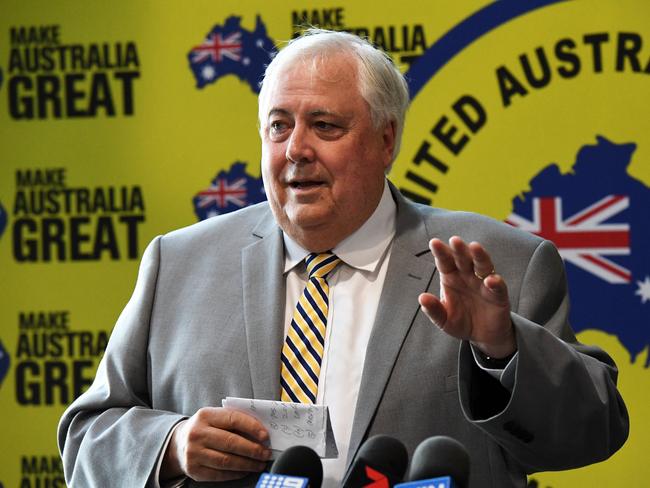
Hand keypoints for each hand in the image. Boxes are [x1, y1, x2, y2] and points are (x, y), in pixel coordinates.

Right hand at [161, 407, 271, 482]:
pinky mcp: (194, 470)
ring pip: (226, 461)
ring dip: (247, 464)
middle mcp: (197, 434)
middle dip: (253, 449)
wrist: (179, 443)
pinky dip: (236, 473)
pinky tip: (245, 471)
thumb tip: (260, 432)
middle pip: (231, 442)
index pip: (233, 419)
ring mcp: (194, 453)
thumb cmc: (206, 428)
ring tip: (259, 464)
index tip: (265, 436)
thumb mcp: (215, 418)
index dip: (252, 427)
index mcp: (205, 415)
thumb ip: (234, 420)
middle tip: (266, 453)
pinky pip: (219, 474)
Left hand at [418, 236, 515, 357]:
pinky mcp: (499, 295)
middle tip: (454, 240)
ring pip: (483, 265)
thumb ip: (433, 310)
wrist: (483, 336)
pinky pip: (498, 286)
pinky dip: (496, 282)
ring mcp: (484, 283)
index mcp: (451, 277)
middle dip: (459, 249)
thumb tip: (422, 298)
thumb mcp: (443, 319)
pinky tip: (491, 280)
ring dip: (479, 256)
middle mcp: (467, 275)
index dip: (440, 252)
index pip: (445, 261)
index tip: (434, 243)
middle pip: (463, 258)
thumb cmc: (460, 321)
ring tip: (475, 247)